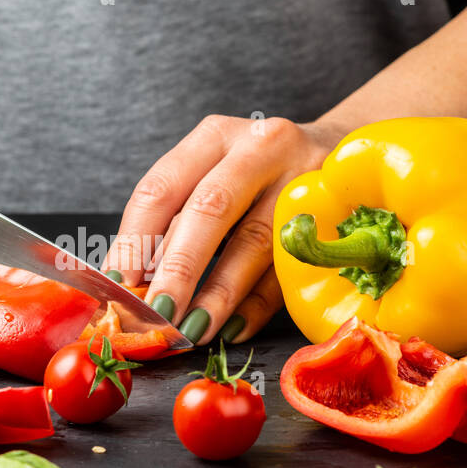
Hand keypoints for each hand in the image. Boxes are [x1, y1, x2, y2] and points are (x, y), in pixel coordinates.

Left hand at [104, 115, 342, 344]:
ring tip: (191, 330)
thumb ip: (175, 222)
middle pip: (209, 210)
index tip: (119, 284)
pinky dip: (255, 306)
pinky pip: (288, 269)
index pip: (163, 187)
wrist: (347, 163)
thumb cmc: (260, 178)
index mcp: (215, 137)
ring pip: (253, 242)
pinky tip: (230, 330)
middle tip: (157, 313)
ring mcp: (301, 181)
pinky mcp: (332, 219)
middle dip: (178, 268)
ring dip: (217, 294)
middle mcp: (260, 148)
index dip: (136, 238)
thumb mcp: (215, 178)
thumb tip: (131, 284)